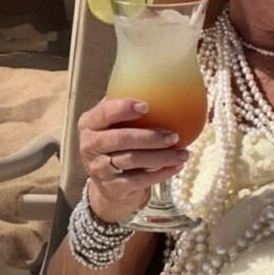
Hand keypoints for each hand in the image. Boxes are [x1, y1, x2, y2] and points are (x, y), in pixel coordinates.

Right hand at [77, 97, 189, 222]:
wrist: (108, 186)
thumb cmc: (116, 146)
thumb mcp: (114, 125)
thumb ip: (126, 109)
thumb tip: (160, 87)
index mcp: (90, 124)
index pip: (103, 113)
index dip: (123, 109)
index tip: (146, 106)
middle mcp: (90, 146)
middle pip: (121, 139)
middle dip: (150, 137)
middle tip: (174, 136)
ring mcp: (99, 169)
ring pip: (133, 161)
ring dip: (162, 157)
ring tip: (183, 153)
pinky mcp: (113, 188)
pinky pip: (141, 180)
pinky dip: (162, 174)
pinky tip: (177, 166)